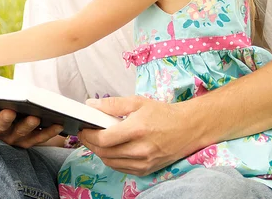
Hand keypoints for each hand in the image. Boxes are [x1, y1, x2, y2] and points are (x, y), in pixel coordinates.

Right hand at [0, 89, 63, 147]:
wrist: (6, 138)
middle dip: (4, 119)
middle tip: (10, 110)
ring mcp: (12, 140)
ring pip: (20, 134)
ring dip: (27, 125)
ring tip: (35, 115)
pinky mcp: (29, 143)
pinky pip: (39, 139)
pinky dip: (49, 132)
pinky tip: (58, 123)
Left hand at [78, 96, 203, 175]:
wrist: (188, 128)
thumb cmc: (163, 113)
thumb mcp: (137, 102)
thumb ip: (112, 104)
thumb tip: (90, 105)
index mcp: (137, 129)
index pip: (104, 139)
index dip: (88, 135)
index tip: (83, 129)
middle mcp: (140, 149)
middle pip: (104, 152)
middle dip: (90, 144)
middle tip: (86, 134)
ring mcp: (144, 162)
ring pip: (110, 162)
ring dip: (99, 152)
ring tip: (97, 141)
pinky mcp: (146, 170)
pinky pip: (121, 168)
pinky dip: (112, 160)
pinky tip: (111, 149)